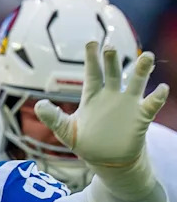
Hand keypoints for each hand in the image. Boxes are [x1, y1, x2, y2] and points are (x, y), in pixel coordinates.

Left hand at [35, 42, 168, 167]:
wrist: (105, 159)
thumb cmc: (85, 142)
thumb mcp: (65, 130)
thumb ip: (53, 117)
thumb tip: (39, 105)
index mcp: (93, 96)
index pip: (92, 73)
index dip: (92, 58)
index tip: (91, 42)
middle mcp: (112, 95)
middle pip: (113, 73)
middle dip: (112, 60)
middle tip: (110, 47)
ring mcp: (128, 104)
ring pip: (137, 82)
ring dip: (142, 70)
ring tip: (146, 57)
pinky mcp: (140, 117)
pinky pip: (151, 104)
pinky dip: (157, 97)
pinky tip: (162, 89)